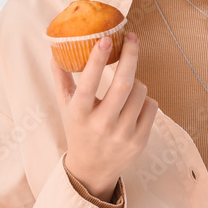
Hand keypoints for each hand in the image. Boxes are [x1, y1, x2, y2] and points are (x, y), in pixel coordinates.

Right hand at [50, 33, 157, 198]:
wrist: (92, 170)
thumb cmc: (78, 129)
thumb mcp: (66, 106)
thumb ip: (61, 78)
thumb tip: (56, 49)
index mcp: (79, 114)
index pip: (89, 83)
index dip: (97, 60)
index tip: (105, 39)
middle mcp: (101, 125)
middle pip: (123, 84)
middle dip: (130, 56)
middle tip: (133, 38)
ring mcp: (122, 135)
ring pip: (140, 92)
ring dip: (136, 80)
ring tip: (127, 83)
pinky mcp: (140, 141)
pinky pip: (151, 106)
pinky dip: (145, 98)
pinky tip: (134, 104)